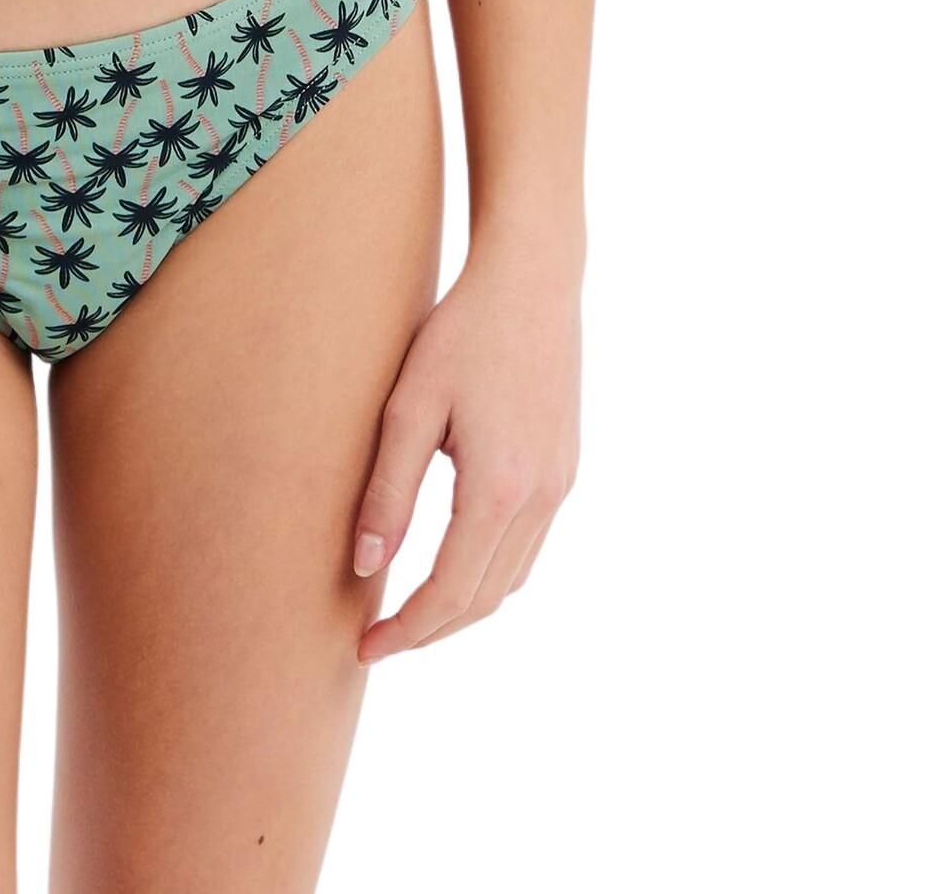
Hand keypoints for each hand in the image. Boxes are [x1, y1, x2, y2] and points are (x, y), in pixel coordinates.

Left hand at [349, 239, 581, 659]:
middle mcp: (540, 499)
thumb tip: (366, 566)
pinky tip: (455, 560)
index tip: (364, 648)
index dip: (406, 630)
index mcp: (498, 489)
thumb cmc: (462, 333)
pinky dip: (490, 572)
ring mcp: (560, 486)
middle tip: (379, 640)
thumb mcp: (409, 407)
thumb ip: (388, 491)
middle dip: (431, 630)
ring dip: (462, 606)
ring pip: (511, 580)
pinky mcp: (565, 469)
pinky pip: (529, 547)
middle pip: (484, 600)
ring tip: (411, 610)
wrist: (533, 280)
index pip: (449, 593)